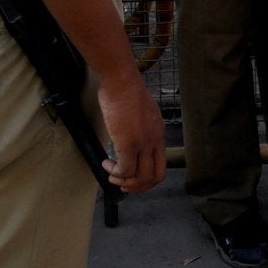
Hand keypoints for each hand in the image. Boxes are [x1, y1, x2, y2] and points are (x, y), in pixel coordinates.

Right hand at [98, 76, 168, 194]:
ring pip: (140, 177)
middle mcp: (154, 141)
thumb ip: (141, 126)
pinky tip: (106, 164)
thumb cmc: (126, 89)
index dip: (148, 178)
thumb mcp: (142, 111)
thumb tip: (131, 134)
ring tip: (112, 174)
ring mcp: (142, 144)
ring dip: (124, 181)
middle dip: (138, 186)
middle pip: (154, 177)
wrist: (121, 81)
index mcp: (159, 133)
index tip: (134, 177)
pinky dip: (115, 172)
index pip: (161, 165)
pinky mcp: (128, 144)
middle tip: (123, 184)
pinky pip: (125, 170)